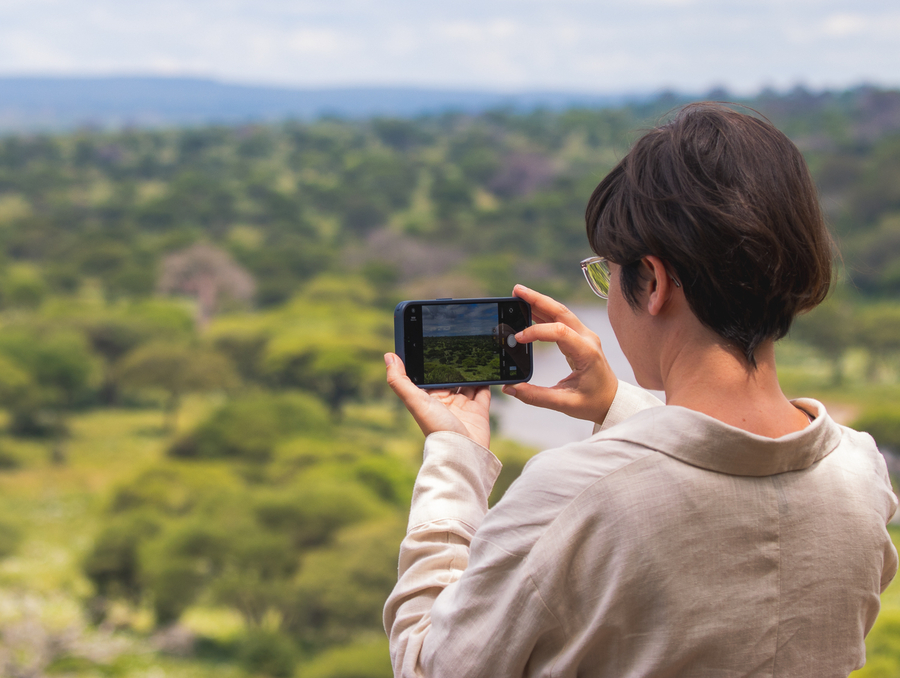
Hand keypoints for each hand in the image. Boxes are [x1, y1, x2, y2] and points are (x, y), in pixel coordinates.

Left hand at [384, 353, 491, 449]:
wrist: (463, 452)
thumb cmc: (436, 429)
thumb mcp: (415, 401)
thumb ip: (399, 380)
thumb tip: (388, 356)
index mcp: (428, 399)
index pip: (429, 376)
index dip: (430, 362)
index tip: (432, 343)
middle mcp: (444, 402)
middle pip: (449, 378)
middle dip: (453, 365)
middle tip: (458, 344)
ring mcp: (462, 406)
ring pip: (467, 383)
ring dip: (470, 371)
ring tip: (475, 354)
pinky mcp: (479, 411)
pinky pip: (484, 392)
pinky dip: (487, 381)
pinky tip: (488, 370)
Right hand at [501, 285, 617, 425]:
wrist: (612, 401)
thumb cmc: (593, 403)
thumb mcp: (565, 404)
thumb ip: (536, 396)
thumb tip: (510, 388)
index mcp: (587, 353)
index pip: (560, 332)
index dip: (537, 331)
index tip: (518, 338)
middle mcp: (587, 339)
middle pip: (561, 312)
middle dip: (538, 299)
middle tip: (516, 290)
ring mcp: (584, 336)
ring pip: (560, 312)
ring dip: (540, 302)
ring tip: (518, 294)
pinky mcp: (579, 338)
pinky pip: (561, 320)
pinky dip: (544, 313)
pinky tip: (529, 309)